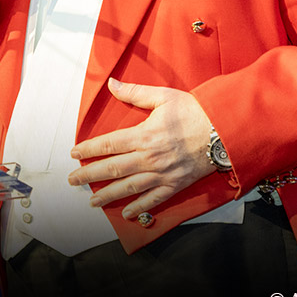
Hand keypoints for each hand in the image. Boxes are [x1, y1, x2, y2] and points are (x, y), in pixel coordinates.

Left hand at [68, 78, 215, 219]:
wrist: (223, 130)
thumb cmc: (194, 111)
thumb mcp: (163, 96)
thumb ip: (135, 92)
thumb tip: (112, 83)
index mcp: (144, 135)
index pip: (108, 144)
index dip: (89, 150)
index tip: (75, 154)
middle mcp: (149, 158)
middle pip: (112, 169)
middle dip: (89, 176)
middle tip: (73, 181)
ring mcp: (161, 174)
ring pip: (128, 188)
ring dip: (107, 195)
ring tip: (91, 201)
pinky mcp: (175, 185)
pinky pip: (152, 200)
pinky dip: (137, 208)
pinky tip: (125, 213)